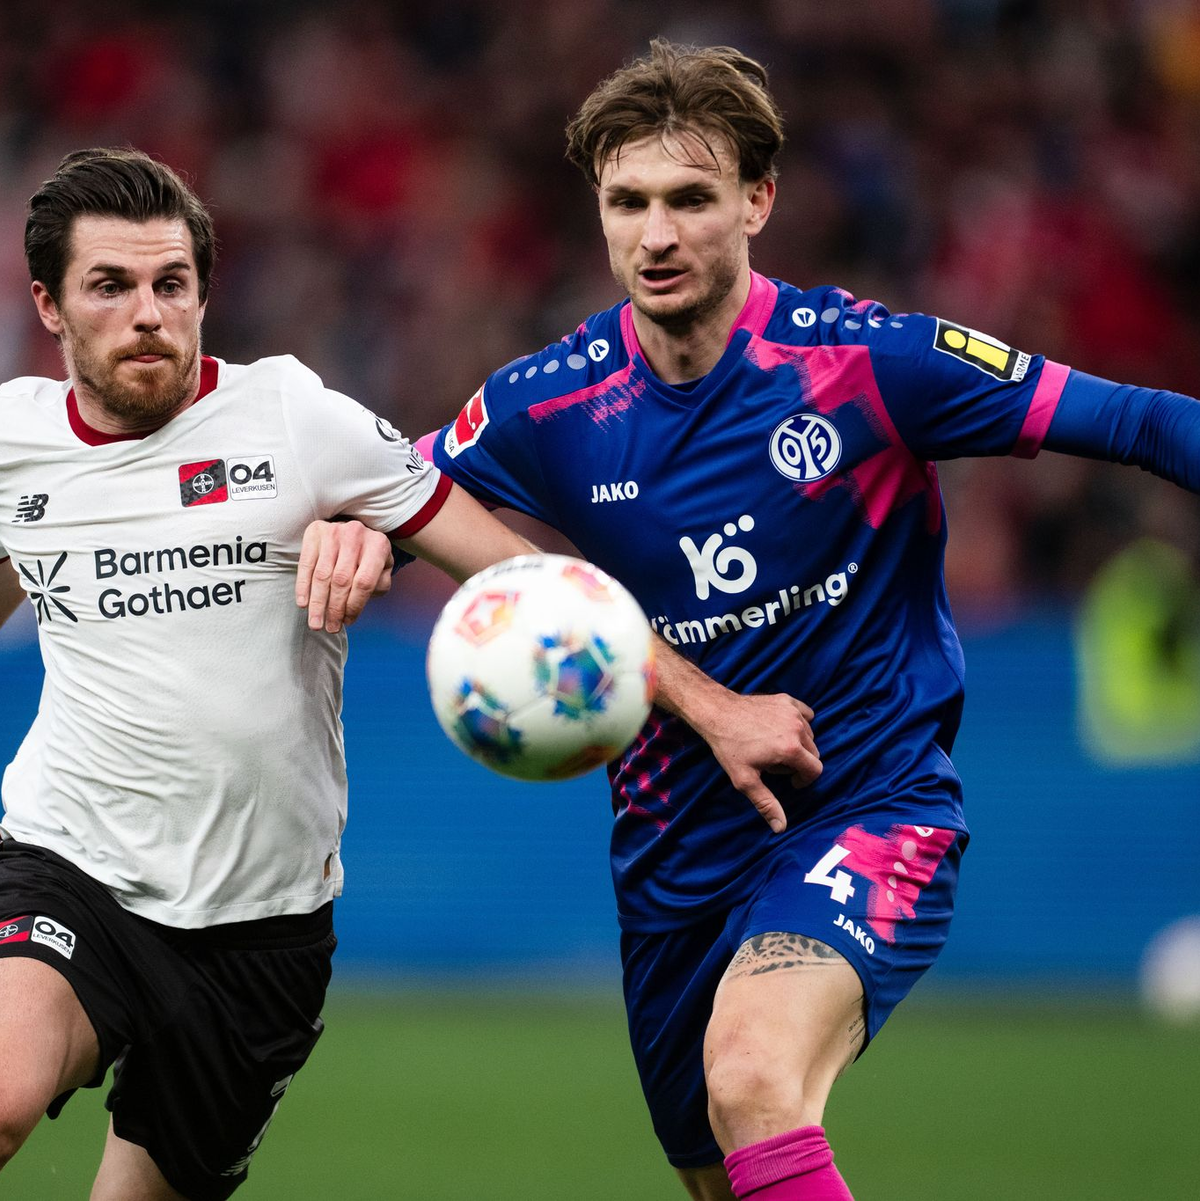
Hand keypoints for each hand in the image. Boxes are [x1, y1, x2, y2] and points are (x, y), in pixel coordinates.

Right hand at [296, 520, 393, 632]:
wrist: (356, 530)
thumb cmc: (370, 556)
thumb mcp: (382, 569)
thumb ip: (377, 586)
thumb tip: (355, 606)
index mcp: (378, 545)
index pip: (364, 582)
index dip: (354, 606)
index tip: (348, 622)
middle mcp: (356, 535)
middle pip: (341, 580)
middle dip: (334, 609)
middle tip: (329, 627)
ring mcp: (334, 531)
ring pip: (322, 575)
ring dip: (317, 603)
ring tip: (316, 623)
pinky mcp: (315, 531)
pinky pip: (306, 563)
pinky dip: (303, 586)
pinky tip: (303, 603)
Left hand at [695, 691, 821, 833]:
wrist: (717, 713)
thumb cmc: (729, 747)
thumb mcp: (746, 780)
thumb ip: (766, 804)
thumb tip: (781, 828)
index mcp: (791, 749)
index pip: (815, 770)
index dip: (804, 780)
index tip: (789, 781)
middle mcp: (797, 728)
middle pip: (814, 753)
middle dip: (799, 763)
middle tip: (776, 765)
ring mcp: (792, 711)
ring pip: (809, 735)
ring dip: (799, 744)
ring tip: (775, 748)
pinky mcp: (786, 700)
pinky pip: (805, 714)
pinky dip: (799, 723)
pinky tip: (782, 729)